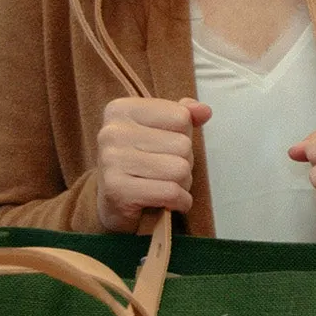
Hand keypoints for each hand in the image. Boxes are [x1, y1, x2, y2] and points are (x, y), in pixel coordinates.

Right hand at [96, 97, 210, 232]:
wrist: (113, 205)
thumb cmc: (141, 165)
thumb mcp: (161, 132)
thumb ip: (183, 116)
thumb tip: (204, 111)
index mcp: (122, 110)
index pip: (181, 116)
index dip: (182, 136)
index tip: (163, 148)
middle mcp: (112, 132)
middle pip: (183, 145)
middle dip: (183, 163)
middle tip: (163, 172)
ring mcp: (112, 161)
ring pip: (180, 169)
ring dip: (182, 184)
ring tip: (162, 185)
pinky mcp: (118, 190)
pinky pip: (172, 192)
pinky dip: (179, 201)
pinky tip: (166, 202)